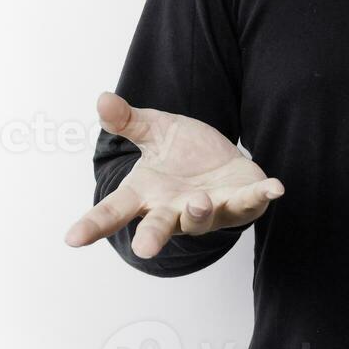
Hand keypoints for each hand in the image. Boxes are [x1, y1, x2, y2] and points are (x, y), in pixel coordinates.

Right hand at [63, 91, 283, 257]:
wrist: (221, 159)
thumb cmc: (182, 153)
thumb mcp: (154, 130)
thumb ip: (128, 120)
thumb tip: (103, 99)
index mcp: (147, 194)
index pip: (115, 211)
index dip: (93, 225)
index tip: (72, 239)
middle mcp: (175, 208)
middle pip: (160, 227)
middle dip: (153, 237)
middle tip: (144, 250)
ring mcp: (209, 210)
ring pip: (202, 219)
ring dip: (199, 213)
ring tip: (196, 201)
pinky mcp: (240, 203)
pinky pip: (251, 202)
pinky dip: (262, 196)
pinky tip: (276, 189)